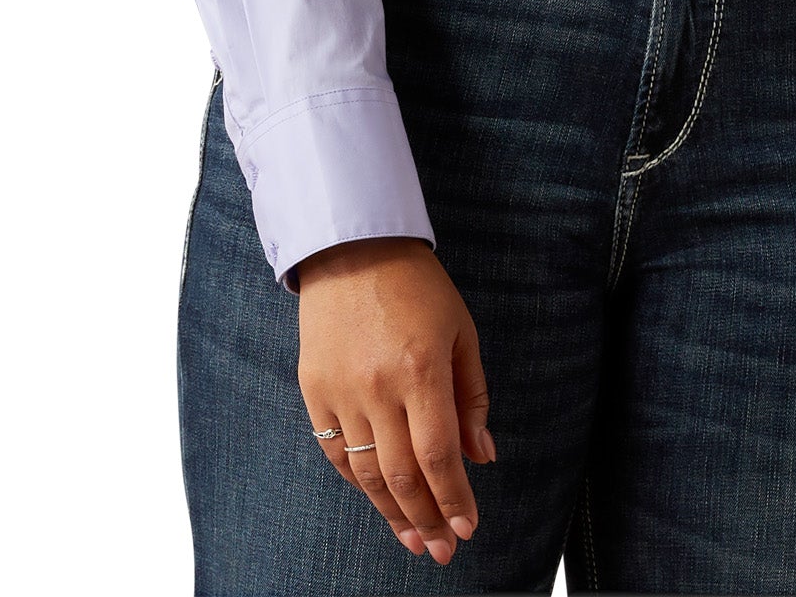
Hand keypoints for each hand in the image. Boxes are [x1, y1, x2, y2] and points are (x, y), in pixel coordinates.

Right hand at [296, 236, 495, 565]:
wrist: (351, 246)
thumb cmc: (416, 284)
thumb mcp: (460, 330)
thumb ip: (472, 396)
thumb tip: (481, 456)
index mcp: (420, 368)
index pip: (439, 455)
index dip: (454, 498)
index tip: (467, 527)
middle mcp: (378, 386)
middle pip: (401, 475)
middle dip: (426, 519)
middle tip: (443, 549)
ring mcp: (340, 389)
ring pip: (366, 472)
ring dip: (392, 512)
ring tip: (414, 538)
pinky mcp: (314, 388)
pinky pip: (336, 451)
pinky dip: (358, 481)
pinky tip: (377, 497)